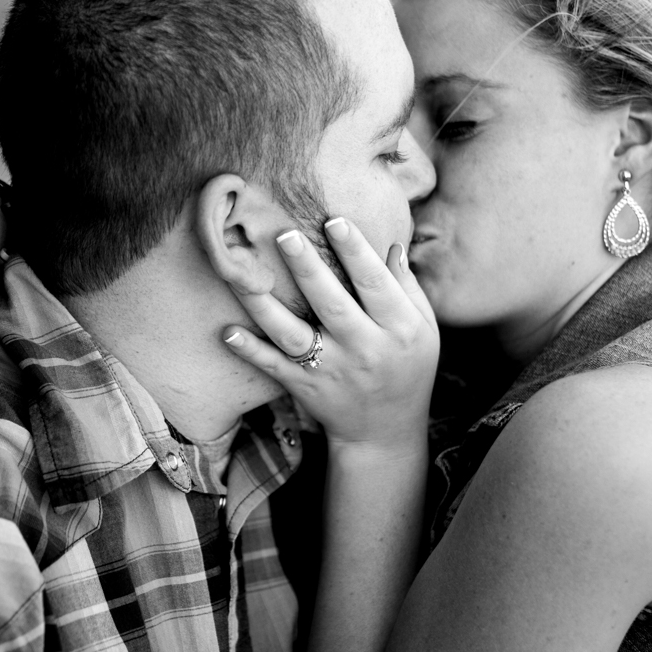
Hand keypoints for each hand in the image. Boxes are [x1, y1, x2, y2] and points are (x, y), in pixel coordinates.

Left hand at [222, 216, 438, 451]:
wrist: (384, 432)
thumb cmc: (408, 368)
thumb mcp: (424, 329)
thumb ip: (407, 288)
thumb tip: (391, 244)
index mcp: (399, 329)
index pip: (375, 283)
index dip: (355, 251)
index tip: (335, 219)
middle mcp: (364, 348)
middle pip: (331, 303)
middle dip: (307, 268)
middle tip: (285, 234)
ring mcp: (331, 370)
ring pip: (294, 334)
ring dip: (268, 305)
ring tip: (244, 275)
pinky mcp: (305, 387)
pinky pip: (274, 367)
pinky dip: (250, 351)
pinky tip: (227, 332)